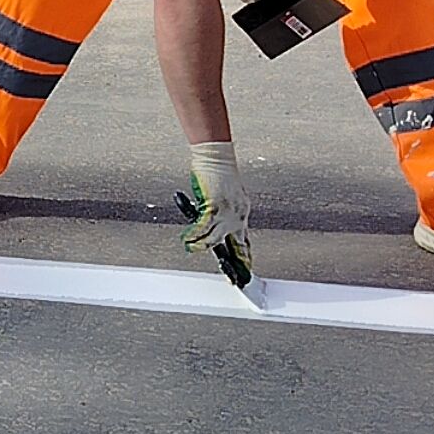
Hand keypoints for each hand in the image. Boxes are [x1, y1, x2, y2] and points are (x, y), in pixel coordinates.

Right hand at [175, 141, 252, 284]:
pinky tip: (187, 239)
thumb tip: (213, 227)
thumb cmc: (218, 171)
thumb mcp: (226, 196)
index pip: (245, 240)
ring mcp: (227, 212)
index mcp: (242, 212)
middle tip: (233, 278)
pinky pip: (202, 229)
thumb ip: (223, 212)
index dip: (245, 257)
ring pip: (215, 240)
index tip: (246, 270)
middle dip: (234, 264)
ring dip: (201, 246)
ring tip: (191, 249)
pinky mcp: (213, 207)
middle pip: (236, 245)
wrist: (215, 156)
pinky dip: (193, 236)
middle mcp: (238, 214)